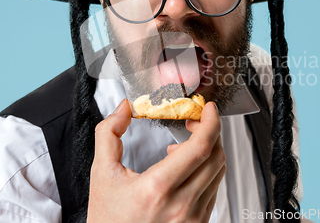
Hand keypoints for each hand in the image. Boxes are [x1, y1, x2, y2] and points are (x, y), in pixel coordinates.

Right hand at [87, 99, 225, 222]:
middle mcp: (181, 206)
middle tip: (194, 122)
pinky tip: (186, 169)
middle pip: (215, 157)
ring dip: (208, 151)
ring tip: (184, 147)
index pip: (200, 148)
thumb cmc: (109, 219)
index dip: (210, 122)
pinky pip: (214, 190)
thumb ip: (108, 134)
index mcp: (157, 188)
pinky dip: (206, 171)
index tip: (207, 109)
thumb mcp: (101, 174)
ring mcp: (193, 218)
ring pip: (218, 173)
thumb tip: (123, 108)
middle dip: (210, 131)